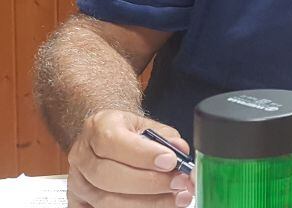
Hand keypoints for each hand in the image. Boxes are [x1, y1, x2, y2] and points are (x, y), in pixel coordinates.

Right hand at [67, 109, 193, 207]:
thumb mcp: (148, 125)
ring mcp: (78, 182)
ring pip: (107, 200)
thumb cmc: (128, 132)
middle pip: (108, 176)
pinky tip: (159, 205)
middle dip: (149, 183)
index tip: (170, 161)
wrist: (107, 139)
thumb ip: (166, 137)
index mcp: (97, 127)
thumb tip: (179, 150)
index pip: (113, 142)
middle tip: (179, 183)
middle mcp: (82, 155)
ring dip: (147, 202)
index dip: (143, 155)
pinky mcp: (80, 201)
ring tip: (176, 198)